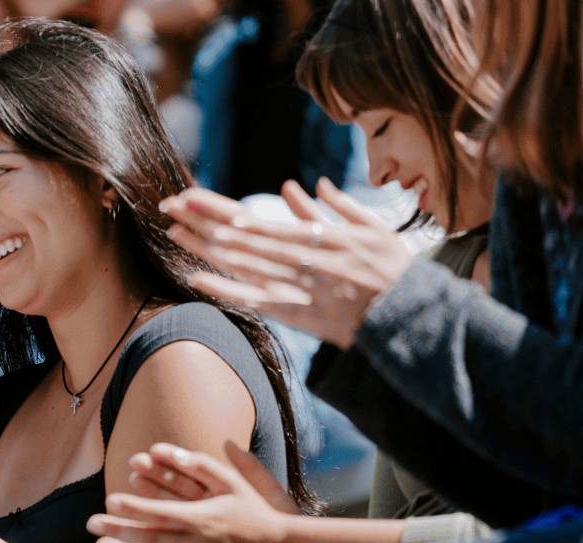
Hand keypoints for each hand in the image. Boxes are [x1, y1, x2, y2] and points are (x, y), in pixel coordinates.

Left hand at [88, 441, 293, 542]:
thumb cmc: (253, 512)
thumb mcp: (234, 483)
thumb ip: (206, 466)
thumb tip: (178, 450)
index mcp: (202, 519)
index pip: (159, 513)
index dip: (133, 508)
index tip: (109, 501)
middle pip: (150, 537)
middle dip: (118, 529)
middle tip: (90, 524)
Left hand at [163, 178, 411, 348]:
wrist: (411, 318)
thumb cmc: (394, 270)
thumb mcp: (372, 229)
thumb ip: (335, 206)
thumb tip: (303, 185)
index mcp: (321, 237)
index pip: (262, 219)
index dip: (225, 208)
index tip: (196, 196)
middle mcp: (303, 260)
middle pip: (244, 237)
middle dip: (204, 221)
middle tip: (170, 205)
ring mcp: (298, 288)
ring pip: (243, 264)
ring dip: (206, 248)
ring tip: (174, 232)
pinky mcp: (298, 315)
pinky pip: (255, 301)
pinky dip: (226, 290)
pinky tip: (198, 280)